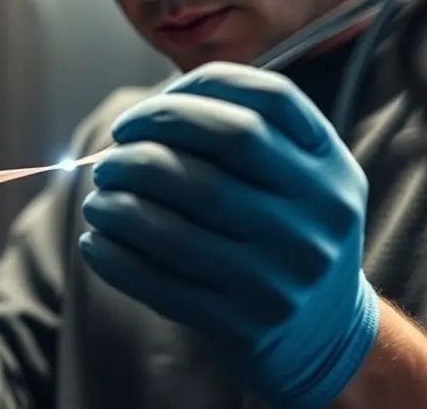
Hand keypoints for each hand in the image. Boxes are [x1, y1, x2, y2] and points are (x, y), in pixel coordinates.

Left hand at [80, 62, 378, 408]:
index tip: (142, 113)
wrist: (326, 335)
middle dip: (150, 141)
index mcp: (330, 167)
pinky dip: (116, 257)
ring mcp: (280, 275)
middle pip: (225, 148)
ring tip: (98, 198)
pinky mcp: (244, 325)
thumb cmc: (286, 232)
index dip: (197, 91)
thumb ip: (247, 130)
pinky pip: (161, 283)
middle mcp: (315, 217)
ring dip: (119, 203)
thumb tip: (144, 114)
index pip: (271, 100)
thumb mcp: (300, 176)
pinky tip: (95, 241)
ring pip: (179, 224)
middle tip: (109, 158)